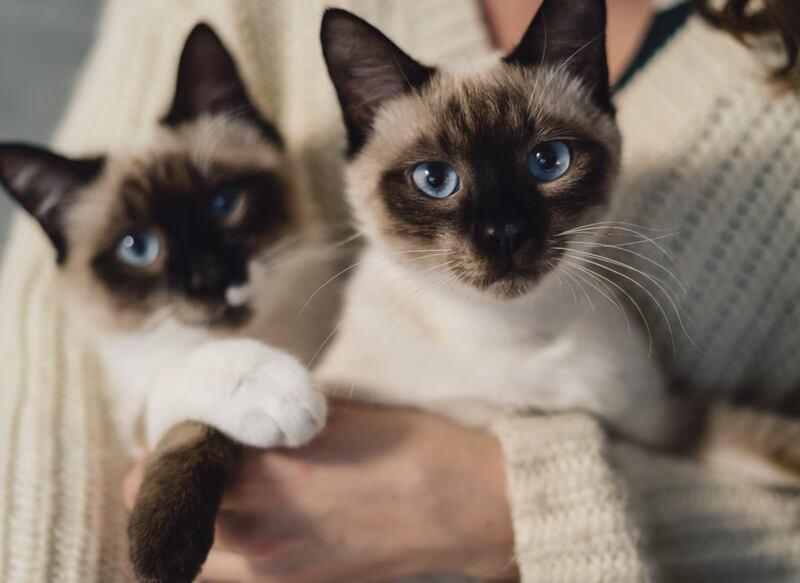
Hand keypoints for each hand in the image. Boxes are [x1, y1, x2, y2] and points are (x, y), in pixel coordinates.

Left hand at [125, 404, 517, 582]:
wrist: (463, 506)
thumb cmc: (407, 446)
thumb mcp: (331, 416)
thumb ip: (268, 424)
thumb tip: (229, 423)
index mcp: (269, 479)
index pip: (173, 469)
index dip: (162, 449)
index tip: (173, 434)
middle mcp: (262, 534)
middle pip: (166, 523)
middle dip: (159, 491)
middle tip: (177, 463)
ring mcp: (280, 570)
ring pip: (194, 559)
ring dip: (184, 525)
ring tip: (206, 495)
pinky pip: (234, 575)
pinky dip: (219, 552)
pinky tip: (242, 524)